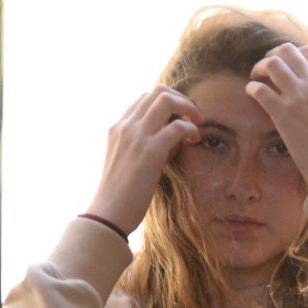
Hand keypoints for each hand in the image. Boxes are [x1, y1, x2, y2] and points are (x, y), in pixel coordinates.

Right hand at [86, 84, 202, 233]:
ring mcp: (136, 137)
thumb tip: (172, 140)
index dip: (168, 101)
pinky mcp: (149, 152)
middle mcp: (125, 127)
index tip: (181, 117)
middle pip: (157, 92)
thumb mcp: (129, 162)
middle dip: (182, 100)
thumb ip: (145, 146)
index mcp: (118, 128)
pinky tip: (194, 140)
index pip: (145, 98)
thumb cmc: (122, 195)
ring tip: (199, 124)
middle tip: (196, 117)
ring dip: (188, 108)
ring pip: (166, 101)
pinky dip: (191, 129)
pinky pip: (177, 127)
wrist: (108, 214)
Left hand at [245, 43, 307, 188]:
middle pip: (287, 51)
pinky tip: (252, 93)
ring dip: (259, 67)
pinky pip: (259, 89)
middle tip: (266, 68)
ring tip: (256, 77)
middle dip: (272, 56)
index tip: (285, 65)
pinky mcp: (283, 113)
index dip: (292, 55)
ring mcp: (299, 98)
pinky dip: (252, 88)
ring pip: (272, 64)